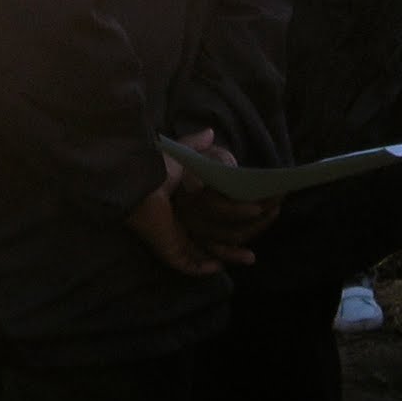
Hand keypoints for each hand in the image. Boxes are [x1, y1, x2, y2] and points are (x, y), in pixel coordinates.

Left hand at [124, 129, 270, 275]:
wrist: (138, 183)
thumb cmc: (157, 168)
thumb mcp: (181, 154)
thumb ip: (196, 146)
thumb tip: (211, 132)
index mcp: (188, 203)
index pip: (219, 216)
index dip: (241, 216)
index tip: (263, 212)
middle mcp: (184, 223)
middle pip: (218, 237)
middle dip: (242, 239)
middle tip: (262, 235)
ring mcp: (177, 239)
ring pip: (208, 253)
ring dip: (230, 255)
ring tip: (250, 256)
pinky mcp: (169, 250)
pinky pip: (188, 265)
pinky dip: (204, 268)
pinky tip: (220, 265)